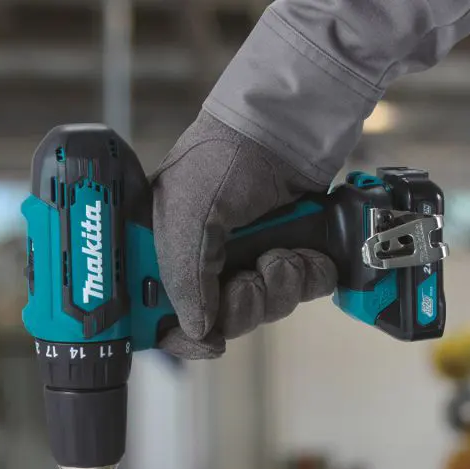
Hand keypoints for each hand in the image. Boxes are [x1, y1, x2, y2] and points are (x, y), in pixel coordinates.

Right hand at [151, 111, 337, 358]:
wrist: (283, 128)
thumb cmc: (221, 159)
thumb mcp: (184, 217)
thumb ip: (183, 280)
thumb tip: (197, 330)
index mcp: (164, 257)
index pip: (162, 318)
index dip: (181, 337)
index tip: (205, 339)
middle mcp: (204, 266)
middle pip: (220, 323)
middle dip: (242, 307)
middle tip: (246, 279)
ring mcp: (248, 262)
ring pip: (264, 312)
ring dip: (276, 288)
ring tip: (278, 253)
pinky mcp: (288, 257)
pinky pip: (301, 294)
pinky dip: (307, 277)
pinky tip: (302, 251)